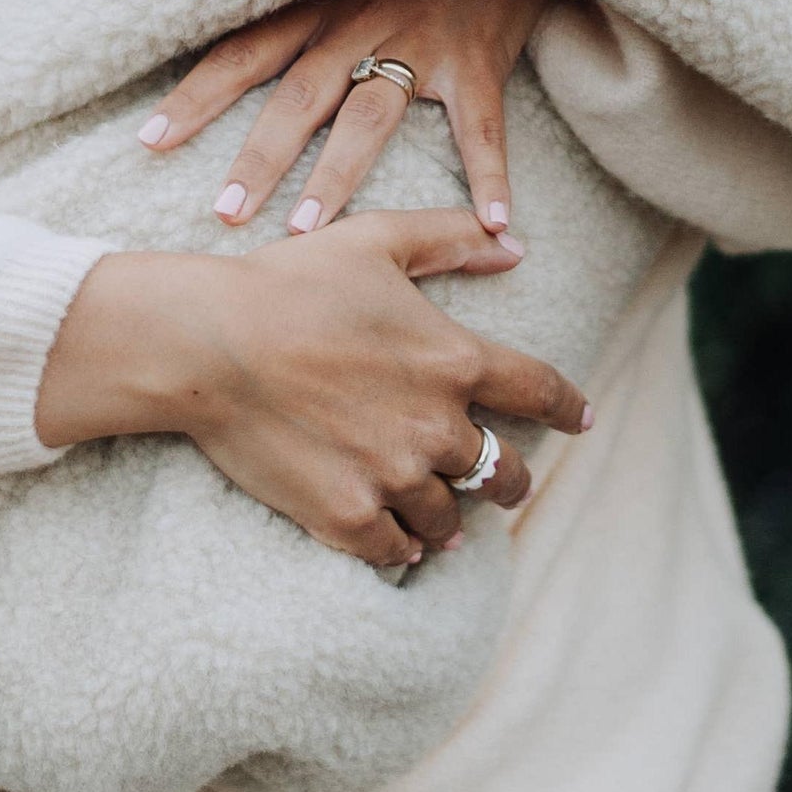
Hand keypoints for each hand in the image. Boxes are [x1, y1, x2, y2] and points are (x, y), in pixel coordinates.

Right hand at [35, 209, 591, 566]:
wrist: (208, 344)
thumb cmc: (289, 282)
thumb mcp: (375, 240)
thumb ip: (451, 240)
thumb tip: (514, 246)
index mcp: (454, 360)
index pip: (541, 393)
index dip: (569, 409)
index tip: (583, 422)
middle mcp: (437, 426)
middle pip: (503, 472)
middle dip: (511, 481)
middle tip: (506, 485)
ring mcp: (393, 477)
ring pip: (449, 519)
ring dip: (450, 518)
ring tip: (442, 519)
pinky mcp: (346, 515)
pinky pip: (395, 551)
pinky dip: (403, 549)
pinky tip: (402, 545)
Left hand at [137, 0, 554, 234]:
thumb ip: (300, 8)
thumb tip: (238, 56)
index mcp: (318, 2)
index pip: (242, 50)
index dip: (196, 96)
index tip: (149, 141)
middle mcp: (359, 21)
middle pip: (297, 96)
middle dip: (258, 158)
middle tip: (223, 212)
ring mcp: (419, 40)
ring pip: (368, 117)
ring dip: (334, 176)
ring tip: (306, 232)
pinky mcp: (475, 58)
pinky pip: (479, 126)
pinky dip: (487, 176)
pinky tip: (491, 224)